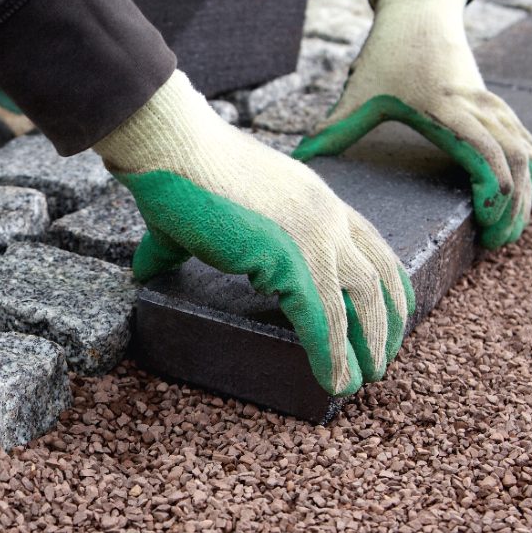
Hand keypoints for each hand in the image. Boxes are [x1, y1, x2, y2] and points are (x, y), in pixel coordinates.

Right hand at [94, 71, 413, 395]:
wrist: (174, 151)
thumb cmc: (177, 175)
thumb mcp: (197, 216)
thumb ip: (177, 248)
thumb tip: (144, 270)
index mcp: (315, 199)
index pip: (371, 245)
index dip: (385, 285)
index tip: (385, 317)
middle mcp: (326, 215)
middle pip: (380, 275)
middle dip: (387, 322)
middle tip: (379, 359)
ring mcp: (313, 236)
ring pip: (362, 302)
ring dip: (367, 346)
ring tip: (360, 381)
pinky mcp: (290, 260)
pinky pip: (322, 320)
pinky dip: (330, 355)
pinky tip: (332, 381)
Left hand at [293, 0, 531, 248]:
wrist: (420, 12)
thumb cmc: (387, 53)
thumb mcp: (360, 91)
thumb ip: (334, 128)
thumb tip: (300, 157)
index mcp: (443, 106)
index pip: (482, 149)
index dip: (491, 186)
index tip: (484, 219)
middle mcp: (474, 105)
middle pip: (512, 157)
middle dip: (510, 203)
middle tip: (496, 242)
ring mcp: (490, 104)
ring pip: (524, 150)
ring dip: (525, 193)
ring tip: (512, 234)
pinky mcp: (496, 105)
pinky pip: (526, 140)